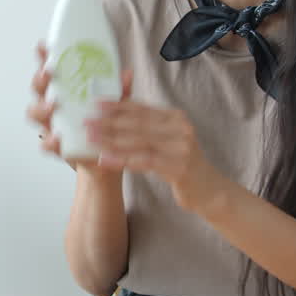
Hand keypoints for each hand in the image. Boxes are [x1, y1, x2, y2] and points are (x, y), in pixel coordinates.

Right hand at [26, 41, 132, 168]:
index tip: (43, 46)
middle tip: (48, 74)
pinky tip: (57, 138)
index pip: (52, 69)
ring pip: (34, 113)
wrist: (104, 157)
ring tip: (52, 107)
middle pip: (38, 88)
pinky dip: (50, 141)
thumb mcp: (116, 105)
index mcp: (66, 90)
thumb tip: (126, 73)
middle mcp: (54, 105)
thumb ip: (120, 90)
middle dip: (39, 79)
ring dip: (40, 108)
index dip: (44, 57)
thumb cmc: (105, 125)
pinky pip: (45, 143)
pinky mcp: (55, 146)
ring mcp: (52, 125)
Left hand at [85, 101, 230, 213]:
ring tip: (91, 139)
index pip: (142, 108)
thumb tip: (119, 115)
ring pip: (139, 142)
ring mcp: (181, 148)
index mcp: (176, 118)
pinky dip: (122, 160)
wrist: (209, 190)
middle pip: (138, 124)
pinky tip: (105, 159)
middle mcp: (181, 129)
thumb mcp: (169, 140)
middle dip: (109, 122)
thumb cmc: (183, 164)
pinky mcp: (179, 168)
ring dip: (112, 140)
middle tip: (87, 122)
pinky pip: (144, 162)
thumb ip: (150, 128)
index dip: (118, 106)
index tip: (96, 104)